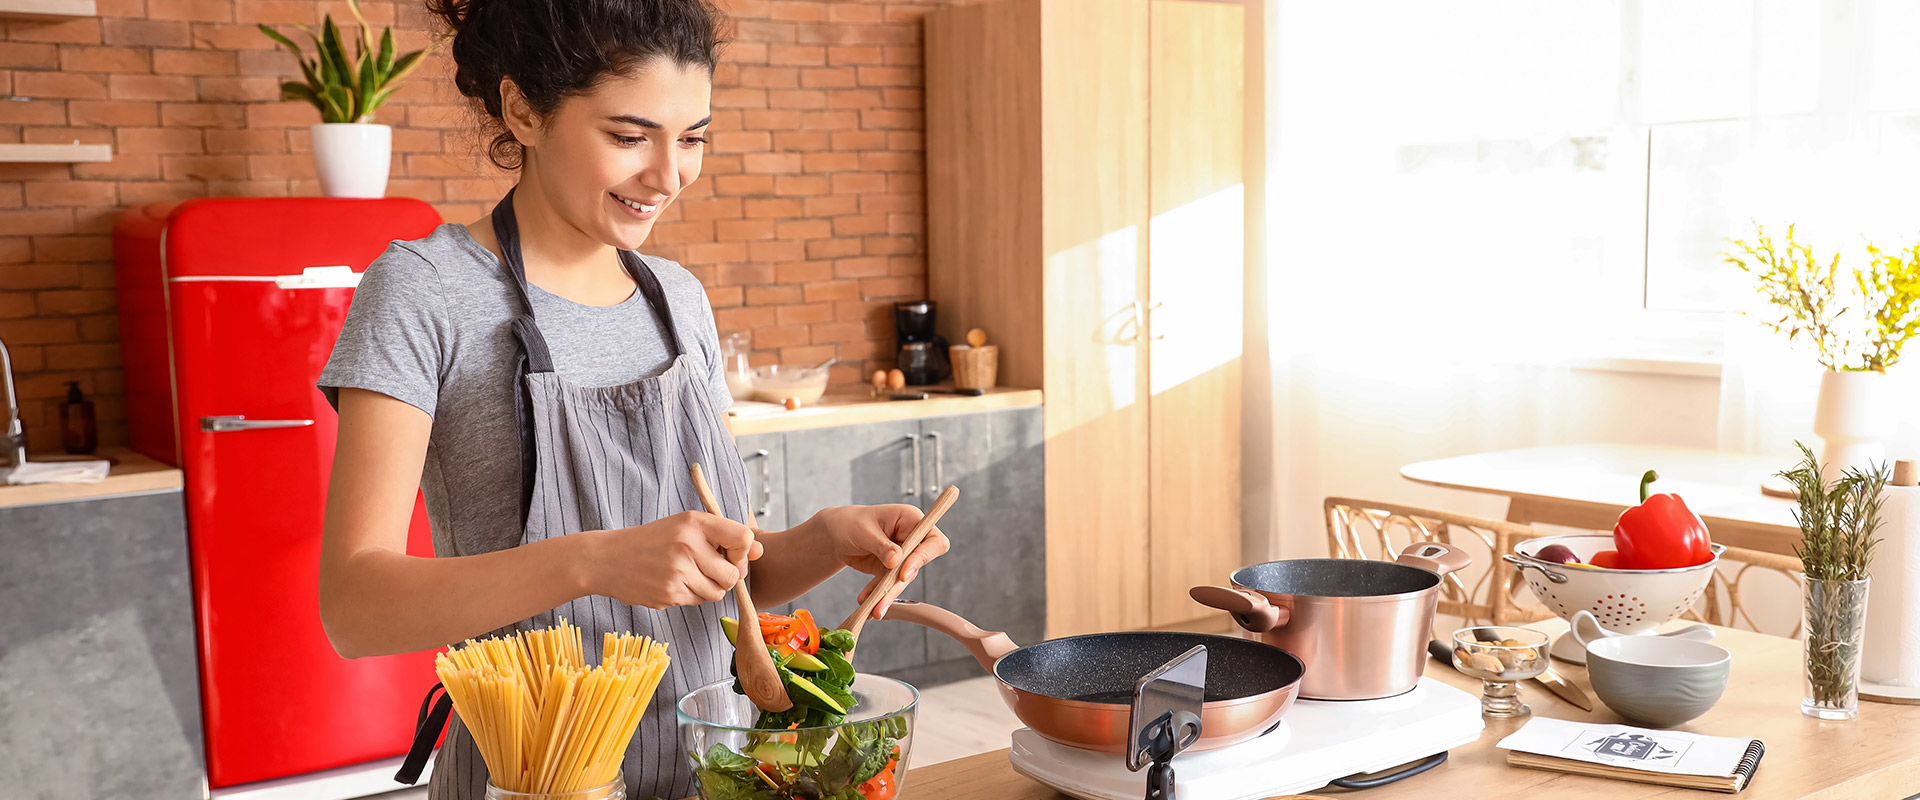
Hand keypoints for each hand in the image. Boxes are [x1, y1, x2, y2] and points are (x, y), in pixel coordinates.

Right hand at [588, 511, 761, 608]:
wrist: (607, 559)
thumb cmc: (652, 541)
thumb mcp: (685, 526)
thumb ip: (723, 536)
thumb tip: (760, 551)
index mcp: (694, 522)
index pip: (743, 538)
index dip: (742, 552)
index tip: (730, 555)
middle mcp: (688, 545)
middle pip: (733, 574)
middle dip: (726, 576)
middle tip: (707, 569)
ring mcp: (678, 571)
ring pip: (718, 592)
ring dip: (709, 588)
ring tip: (688, 575)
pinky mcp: (669, 594)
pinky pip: (697, 601)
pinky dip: (690, 596)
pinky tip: (672, 583)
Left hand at [816, 504, 950, 618]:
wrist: (836, 533)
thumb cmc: (851, 522)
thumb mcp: (864, 531)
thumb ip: (881, 545)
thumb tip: (897, 561)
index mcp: (911, 520)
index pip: (933, 541)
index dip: (923, 557)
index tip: (903, 572)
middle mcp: (911, 539)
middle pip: (917, 565)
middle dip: (899, 584)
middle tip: (883, 600)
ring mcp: (902, 556)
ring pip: (902, 580)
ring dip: (887, 595)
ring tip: (874, 609)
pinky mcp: (891, 570)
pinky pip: (888, 586)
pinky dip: (877, 595)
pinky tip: (866, 603)